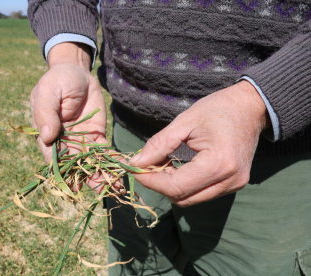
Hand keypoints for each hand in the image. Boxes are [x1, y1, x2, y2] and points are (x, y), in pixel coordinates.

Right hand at [30, 43, 117, 191]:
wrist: (77, 73)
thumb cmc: (57, 81)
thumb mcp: (48, 92)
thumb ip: (46, 113)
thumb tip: (46, 136)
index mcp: (47, 136)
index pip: (53, 157)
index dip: (63, 171)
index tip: (75, 184)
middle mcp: (64, 143)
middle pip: (75, 165)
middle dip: (88, 178)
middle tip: (102, 190)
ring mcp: (81, 141)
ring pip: (91, 163)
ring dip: (102, 175)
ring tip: (116, 186)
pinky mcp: (96, 136)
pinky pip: (104, 151)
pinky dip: (112, 161)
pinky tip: (123, 170)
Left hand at [130, 81, 268, 206]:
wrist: (251, 107)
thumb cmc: (218, 109)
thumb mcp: (184, 122)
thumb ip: (159, 145)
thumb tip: (136, 163)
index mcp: (218, 164)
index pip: (176, 186)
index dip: (151, 181)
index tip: (134, 169)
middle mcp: (229, 181)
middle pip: (183, 198)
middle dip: (159, 185)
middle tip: (147, 166)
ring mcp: (234, 185)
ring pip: (191, 199)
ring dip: (171, 187)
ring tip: (163, 164)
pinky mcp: (234, 185)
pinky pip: (202, 193)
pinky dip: (185, 185)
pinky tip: (177, 168)